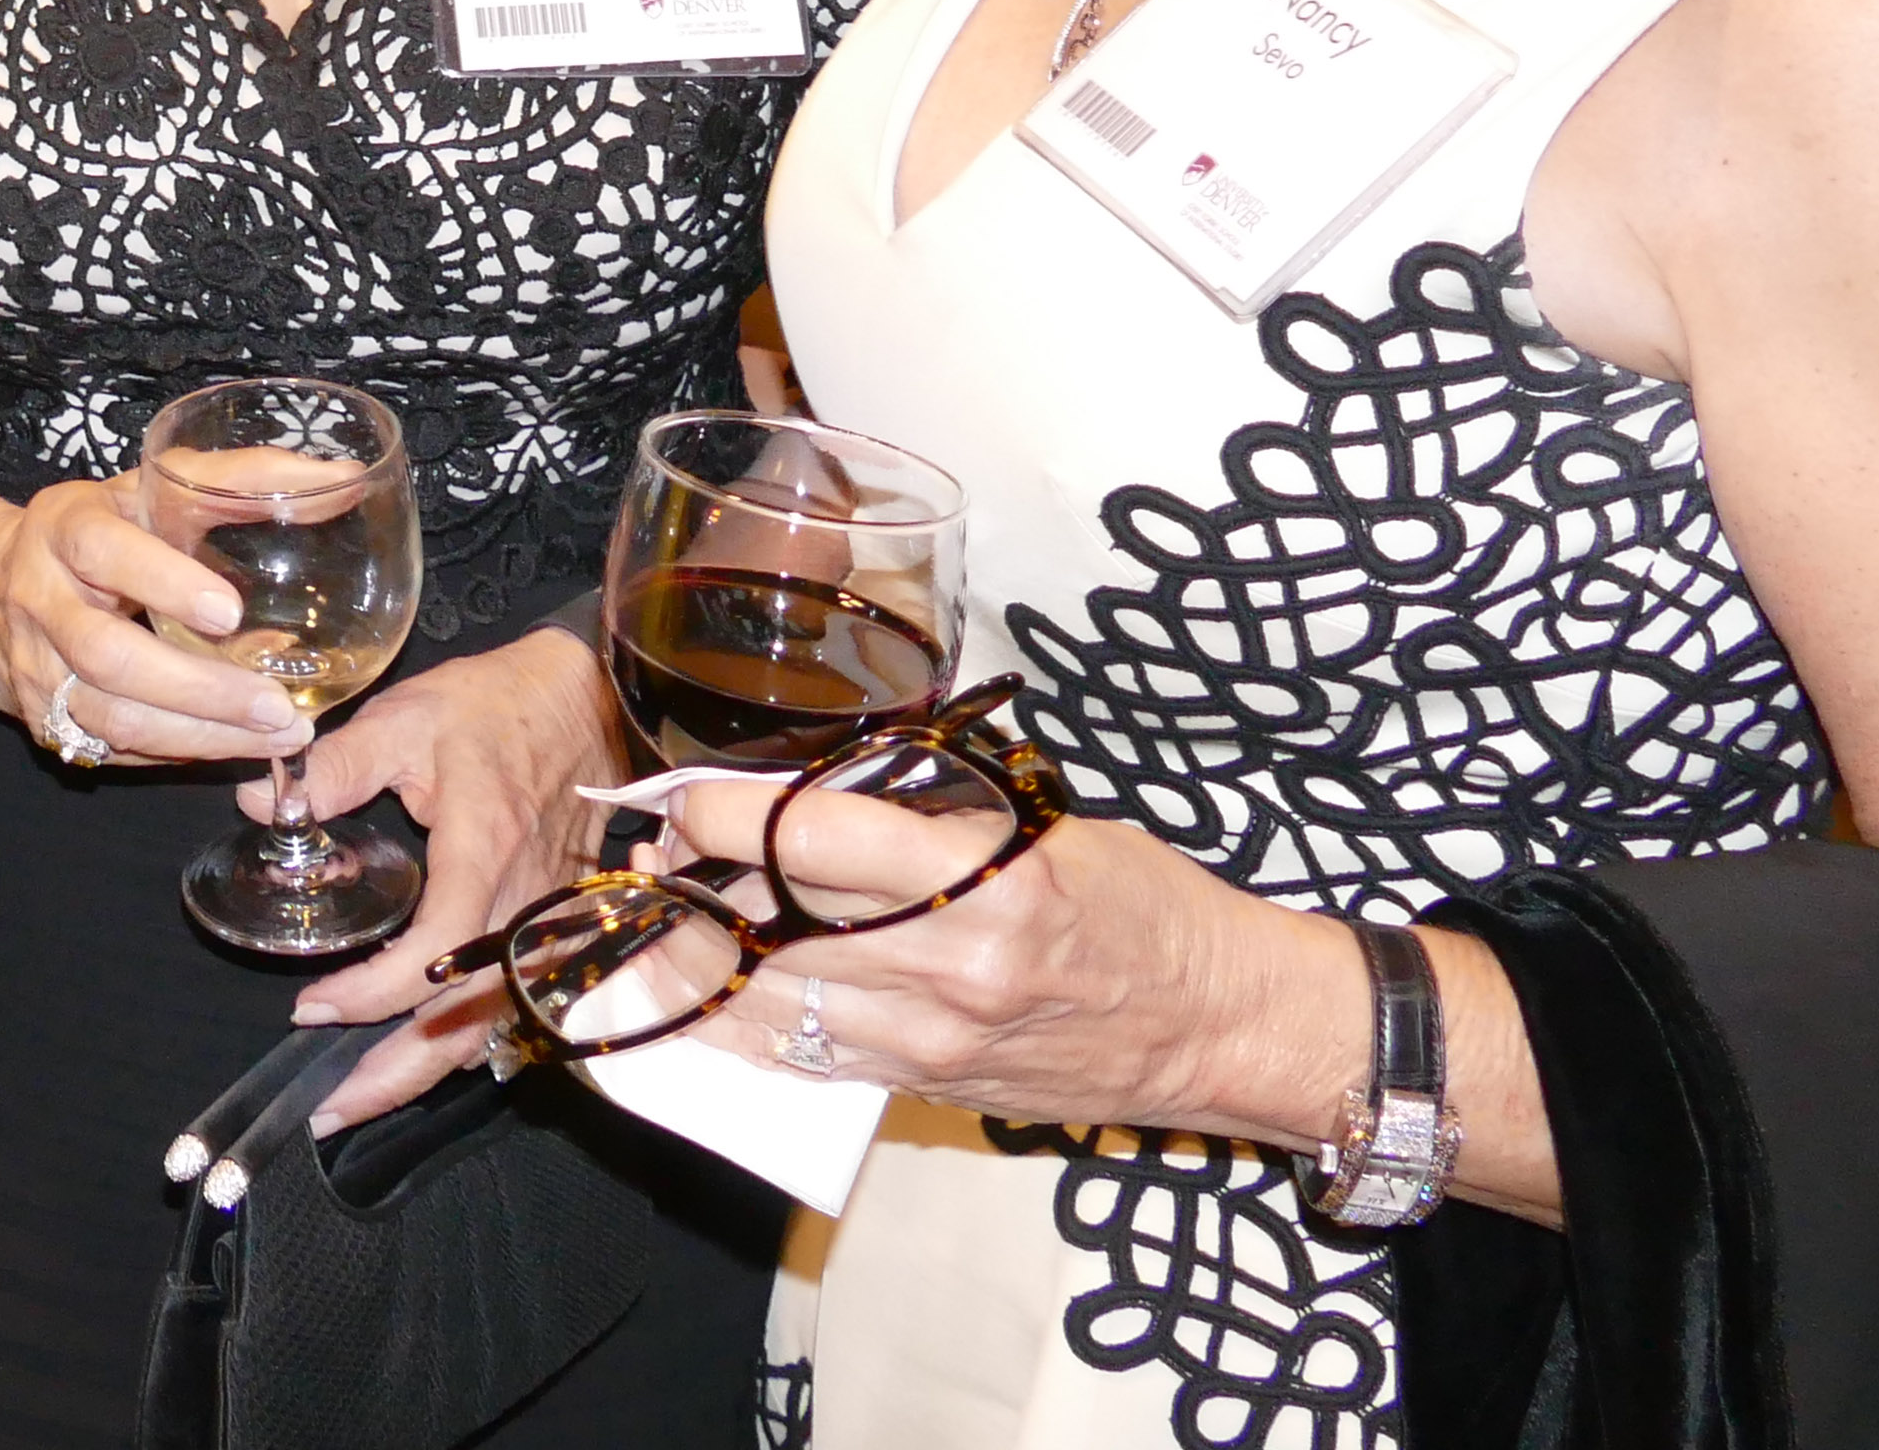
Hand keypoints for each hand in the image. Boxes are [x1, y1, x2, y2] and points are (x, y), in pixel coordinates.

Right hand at [0, 476, 311, 769]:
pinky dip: (182, 753)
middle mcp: (40, 600)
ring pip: (113, 718)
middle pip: (109, 657)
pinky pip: (116, 751)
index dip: (162, 582)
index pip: (102, 551)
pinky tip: (238, 747)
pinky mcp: (47, 722)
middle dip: (199, 689)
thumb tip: (339, 478)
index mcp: (64, 528)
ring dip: (201, 736)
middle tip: (277, 706)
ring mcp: (38, 669)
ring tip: (279, 737)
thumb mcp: (151, 486)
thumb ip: (238, 478)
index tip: (230, 611)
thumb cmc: (100, 528)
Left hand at [275, 629, 611, 1125]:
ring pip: (488, 1027)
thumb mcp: (407, 718)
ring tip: (357, 1101)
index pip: (435, 956)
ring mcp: (543, 930)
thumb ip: (336, 765)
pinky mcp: (549, 935)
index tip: (310, 1006)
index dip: (373, 995)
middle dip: (396, 1076)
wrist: (585, 703)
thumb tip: (264, 805)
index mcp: (485, 858)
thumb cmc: (495, 707)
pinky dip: (458, 1043)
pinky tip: (413, 1057)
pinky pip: (505, 1008)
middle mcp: (523, 910)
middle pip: (466, 1023)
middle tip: (326, 1109)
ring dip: (425, 1071)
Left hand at [664, 775, 1365, 1148]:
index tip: (682, 794)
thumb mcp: (1044, 828)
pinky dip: (742, 1022)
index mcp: (984, 884)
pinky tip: (706, 989)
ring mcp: (929, 1045)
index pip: (809, 845)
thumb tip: (810, 788)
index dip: (722, 816)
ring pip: (765, 1005)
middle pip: (766, 929)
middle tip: (659, 849)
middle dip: (691, 887)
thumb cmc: (1144, 906)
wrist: (1219, 1028)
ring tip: (665, 911)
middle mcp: (946, 972)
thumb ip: (927, 814)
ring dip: (698, 959)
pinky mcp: (923, 1090)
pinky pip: (802, 1056)